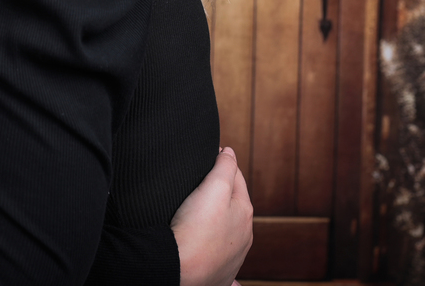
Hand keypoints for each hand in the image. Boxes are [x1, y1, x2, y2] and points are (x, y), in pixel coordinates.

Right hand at [171, 146, 253, 285]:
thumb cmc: (195, 229)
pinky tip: (203, 245)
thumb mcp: (213, 187)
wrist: (180, 270)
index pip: (236, 177)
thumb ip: (224, 166)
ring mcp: (232, 257)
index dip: (222, 163)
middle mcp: (243, 236)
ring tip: (201, 212)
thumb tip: (229, 152)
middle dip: (220, 193)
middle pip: (232, 205)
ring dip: (219, 221)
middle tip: (200, 182)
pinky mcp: (217, 272)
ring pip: (226, 231)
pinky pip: (216, 254)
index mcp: (244, 213)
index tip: (208, 155)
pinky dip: (212, 246)